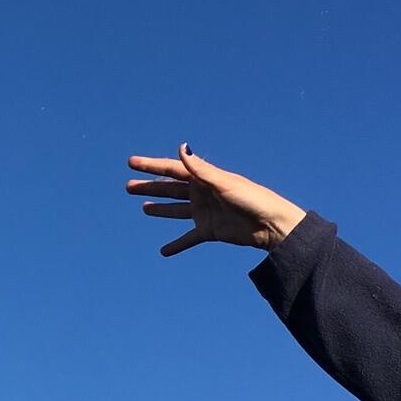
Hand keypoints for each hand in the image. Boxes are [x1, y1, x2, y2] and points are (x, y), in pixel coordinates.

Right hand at [126, 145, 307, 255]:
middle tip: (128, 186)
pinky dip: (177, 245)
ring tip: (144, 209)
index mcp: (203, 178)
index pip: (171, 170)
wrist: (271, 225)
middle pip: (169, 190)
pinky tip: (164, 252)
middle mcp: (201, 194)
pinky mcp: (210, 231)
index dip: (150, 166)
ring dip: (160, 209)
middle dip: (150, 187)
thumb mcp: (223, 183)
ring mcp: (204, 213)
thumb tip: (181, 147)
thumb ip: (200, 168)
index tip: (131, 162)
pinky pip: (189, 238)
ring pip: (176, 211)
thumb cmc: (252, 198)